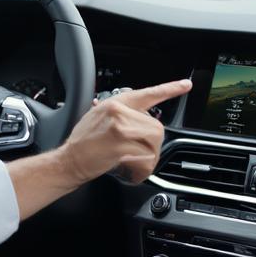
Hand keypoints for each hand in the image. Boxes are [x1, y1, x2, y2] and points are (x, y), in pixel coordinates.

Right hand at [57, 79, 191, 185]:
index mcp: (115, 102)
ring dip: (149, 157)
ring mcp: (120, 128)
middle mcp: (119, 112)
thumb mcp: (98, 116)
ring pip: (153, 142)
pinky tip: (133, 171)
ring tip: (135, 163)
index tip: (185, 85)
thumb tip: (137, 117)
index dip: (170, 88)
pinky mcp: (121, 146)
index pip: (148, 93)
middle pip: (156, 126)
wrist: (70, 160)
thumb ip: (119, 113)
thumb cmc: (83, 142)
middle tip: (138, 154)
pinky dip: (143, 169)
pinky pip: (146, 157)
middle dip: (152, 144)